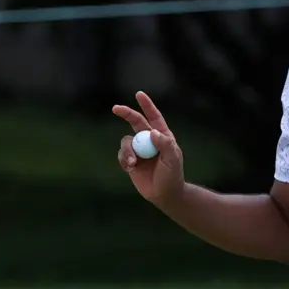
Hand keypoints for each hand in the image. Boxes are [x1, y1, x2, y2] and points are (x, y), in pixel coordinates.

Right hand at [112, 91, 184, 205]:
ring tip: (133, 163)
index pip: (154, 117)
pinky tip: (130, 168)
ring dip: (127, 151)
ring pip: (126, 141)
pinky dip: (124, 159)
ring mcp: (139, 150)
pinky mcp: (130, 161)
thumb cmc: (172, 176)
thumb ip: (164, 145)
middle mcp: (149, 140)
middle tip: (115, 108)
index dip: (146, 105)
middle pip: (135, 122)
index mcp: (162, 136)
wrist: (164, 194)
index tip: (138, 94)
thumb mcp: (172, 160)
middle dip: (126, 113)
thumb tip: (152, 132)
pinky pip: (122, 154)